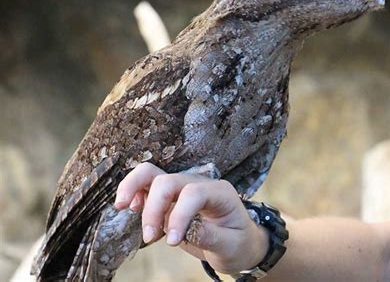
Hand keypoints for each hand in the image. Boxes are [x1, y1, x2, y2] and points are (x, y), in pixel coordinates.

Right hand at [114, 162, 268, 274]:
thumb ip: (210, 236)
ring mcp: (182, 187)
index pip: (194, 193)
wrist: (238, 241)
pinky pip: (146, 184)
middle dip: (154, 208)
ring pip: (152, 172)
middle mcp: (198, 183)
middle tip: (150, 237)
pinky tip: (129, 207)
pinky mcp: (169, 196)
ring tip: (122, 206)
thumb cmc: (237, 242)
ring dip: (133, 187)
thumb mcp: (231, 245)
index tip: (173, 242)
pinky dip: (134, 191)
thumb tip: (183, 232)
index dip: (179, 216)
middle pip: (168, 181)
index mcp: (219, 192)